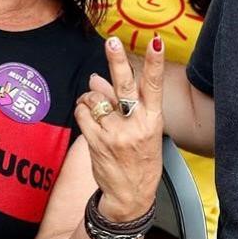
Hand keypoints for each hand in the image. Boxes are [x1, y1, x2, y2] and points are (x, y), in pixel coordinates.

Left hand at [75, 35, 163, 221]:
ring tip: (95, 104)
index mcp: (153, 119)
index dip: (155, 62)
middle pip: (125, 86)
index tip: (156, 42)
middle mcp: (136, 124)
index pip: (155, 85)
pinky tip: (87, 114)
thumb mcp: (142, 130)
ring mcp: (115, 134)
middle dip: (117, 62)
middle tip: (112, 42)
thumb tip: (96, 77)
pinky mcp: (97, 142)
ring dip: (91, 96)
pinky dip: (81, 109)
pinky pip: (82, 113)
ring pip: (96, 98)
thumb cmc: (140, 159)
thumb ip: (122, 103)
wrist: (131, 196)